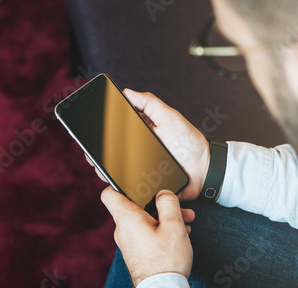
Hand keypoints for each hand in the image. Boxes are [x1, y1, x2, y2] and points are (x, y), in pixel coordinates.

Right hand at [86, 89, 209, 200]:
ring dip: (105, 170)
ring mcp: (138, 168)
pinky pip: (127, 186)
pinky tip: (114, 182)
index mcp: (140, 133)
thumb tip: (126, 91)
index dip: (101, 132)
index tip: (92, 130)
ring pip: (114, 170)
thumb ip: (150, 103)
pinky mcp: (143, 184)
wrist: (205, 169)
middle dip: (98, 153)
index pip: (115, 132)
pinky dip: (118, 185)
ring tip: (101, 168)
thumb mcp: (170, 117)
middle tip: (93, 153)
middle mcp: (136, 151)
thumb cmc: (189, 141)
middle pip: (110, 153)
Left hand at [101, 186, 194, 286]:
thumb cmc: (167, 259)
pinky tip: (179, 235)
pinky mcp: (135, 252)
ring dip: (163, 217)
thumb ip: (168, 202)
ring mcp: (128, 242)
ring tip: (185, 222)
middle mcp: (123, 230)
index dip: (120, 183)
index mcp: (127, 219)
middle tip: (177, 207)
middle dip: (158, 203)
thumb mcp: (173, 225)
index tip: (136, 182)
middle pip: (135, 206)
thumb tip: (163, 193)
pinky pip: (145, 233)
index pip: (109, 193)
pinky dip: (160, 229)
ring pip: (144, 220)